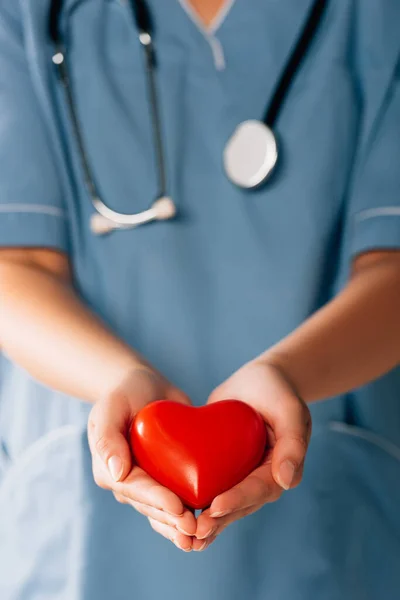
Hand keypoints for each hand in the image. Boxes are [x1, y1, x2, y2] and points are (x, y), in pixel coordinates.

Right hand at [88, 366, 196, 551]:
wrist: (144, 385)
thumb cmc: (124, 392)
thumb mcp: (111, 407)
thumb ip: (108, 438)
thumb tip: (117, 474)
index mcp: (110, 468)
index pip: (134, 488)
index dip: (156, 500)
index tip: (178, 509)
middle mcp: (127, 482)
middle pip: (150, 506)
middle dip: (172, 520)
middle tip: (195, 530)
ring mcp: (147, 483)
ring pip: (163, 512)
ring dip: (180, 527)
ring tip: (201, 537)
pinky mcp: (167, 479)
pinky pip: (178, 500)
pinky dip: (190, 514)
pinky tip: (208, 528)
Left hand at [193, 360, 310, 549]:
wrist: (260, 381)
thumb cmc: (278, 391)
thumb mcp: (290, 410)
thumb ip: (293, 442)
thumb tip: (286, 481)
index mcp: (279, 470)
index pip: (257, 490)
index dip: (236, 500)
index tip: (214, 508)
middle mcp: (260, 480)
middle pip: (238, 505)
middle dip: (216, 520)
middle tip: (193, 531)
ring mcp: (240, 477)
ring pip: (222, 505)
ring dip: (204, 521)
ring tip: (182, 536)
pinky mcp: (221, 470)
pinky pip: (208, 488)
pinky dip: (193, 502)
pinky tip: (171, 514)